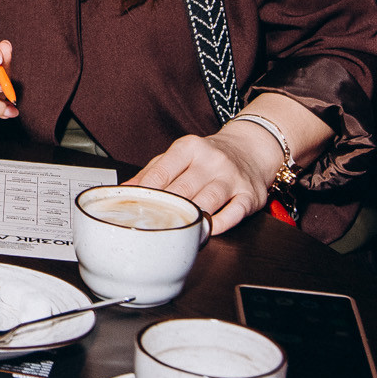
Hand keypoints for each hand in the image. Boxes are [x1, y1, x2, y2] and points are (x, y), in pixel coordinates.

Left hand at [130, 125, 280, 234]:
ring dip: (190, 217)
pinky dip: (219, 224)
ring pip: (207, 201)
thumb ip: (152, 171)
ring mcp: (232, 178)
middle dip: (164, 208)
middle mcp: (212, 161)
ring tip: (174, 230)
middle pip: (182, 189)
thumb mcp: (179, 155)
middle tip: (149, 224)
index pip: (162, 171)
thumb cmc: (209, 156)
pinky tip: (206, 230)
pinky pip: (234, 213)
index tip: (133, 206)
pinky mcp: (250, 195)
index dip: (146, 191)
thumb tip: (124, 189)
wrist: (252, 148)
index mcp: (190, 147)